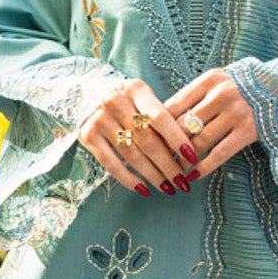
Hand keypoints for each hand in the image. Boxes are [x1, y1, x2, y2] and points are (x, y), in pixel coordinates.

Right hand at [76, 78, 199, 195]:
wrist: (84, 93)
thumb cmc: (125, 99)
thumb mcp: (142, 96)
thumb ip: (160, 116)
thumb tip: (187, 149)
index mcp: (135, 90)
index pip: (160, 117)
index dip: (178, 139)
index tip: (193, 159)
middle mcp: (116, 102)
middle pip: (147, 140)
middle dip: (168, 165)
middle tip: (182, 182)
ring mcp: (100, 119)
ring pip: (132, 155)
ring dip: (152, 175)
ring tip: (167, 188)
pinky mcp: (87, 136)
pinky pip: (111, 164)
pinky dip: (129, 179)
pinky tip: (143, 188)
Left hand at [163, 68, 258, 178]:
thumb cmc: (241, 88)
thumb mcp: (218, 82)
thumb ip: (194, 96)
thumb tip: (161, 119)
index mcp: (208, 80)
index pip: (173, 105)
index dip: (157, 127)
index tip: (148, 142)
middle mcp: (221, 94)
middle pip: (183, 126)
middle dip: (166, 147)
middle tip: (155, 162)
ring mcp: (236, 112)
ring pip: (199, 142)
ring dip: (182, 161)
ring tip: (173, 172)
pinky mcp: (248, 131)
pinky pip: (219, 153)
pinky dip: (203, 167)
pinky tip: (193, 176)